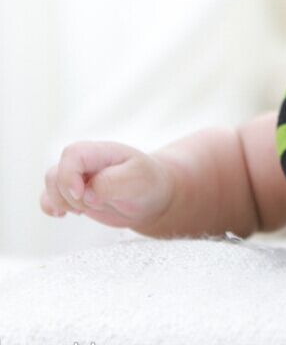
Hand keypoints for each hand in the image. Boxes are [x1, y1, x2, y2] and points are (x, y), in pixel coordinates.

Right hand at [40, 141, 174, 229]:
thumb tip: (85, 193)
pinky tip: (64, 215)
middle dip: (69, 196)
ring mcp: (78, 178)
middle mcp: (86, 162)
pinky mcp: (75, 194)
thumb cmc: (149, 183)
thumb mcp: (137, 179)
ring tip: (84, 210)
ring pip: (50, 185)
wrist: (154, 197)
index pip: (72, 154)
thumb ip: (110, 183)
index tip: (83, 195)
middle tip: (94, 204)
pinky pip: (49, 198)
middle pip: (55, 173)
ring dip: (62, 202)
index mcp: (102, 151)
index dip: (69, 176)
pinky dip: (52, 207)